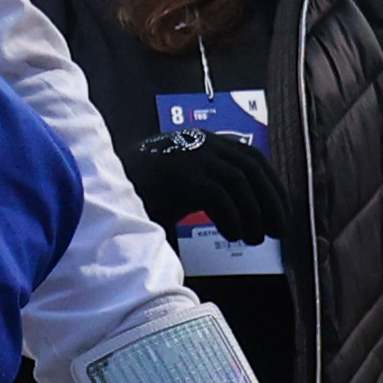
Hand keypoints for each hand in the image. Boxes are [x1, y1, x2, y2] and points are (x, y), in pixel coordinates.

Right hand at [122, 133, 283, 249]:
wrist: (102, 181)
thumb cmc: (144, 187)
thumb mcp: (184, 184)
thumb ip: (212, 188)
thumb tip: (248, 214)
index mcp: (205, 142)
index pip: (253, 158)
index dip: (273, 187)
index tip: (280, 215)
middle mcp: (202, 143)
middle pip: (252, 168)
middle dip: (271, 202)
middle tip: (277, 232)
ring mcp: (190, 156)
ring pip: (240, 181)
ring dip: (253, 213)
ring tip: (252, 239)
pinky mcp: (180, 174)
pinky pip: (218, 195)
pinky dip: (231, 217)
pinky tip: (232, 235)